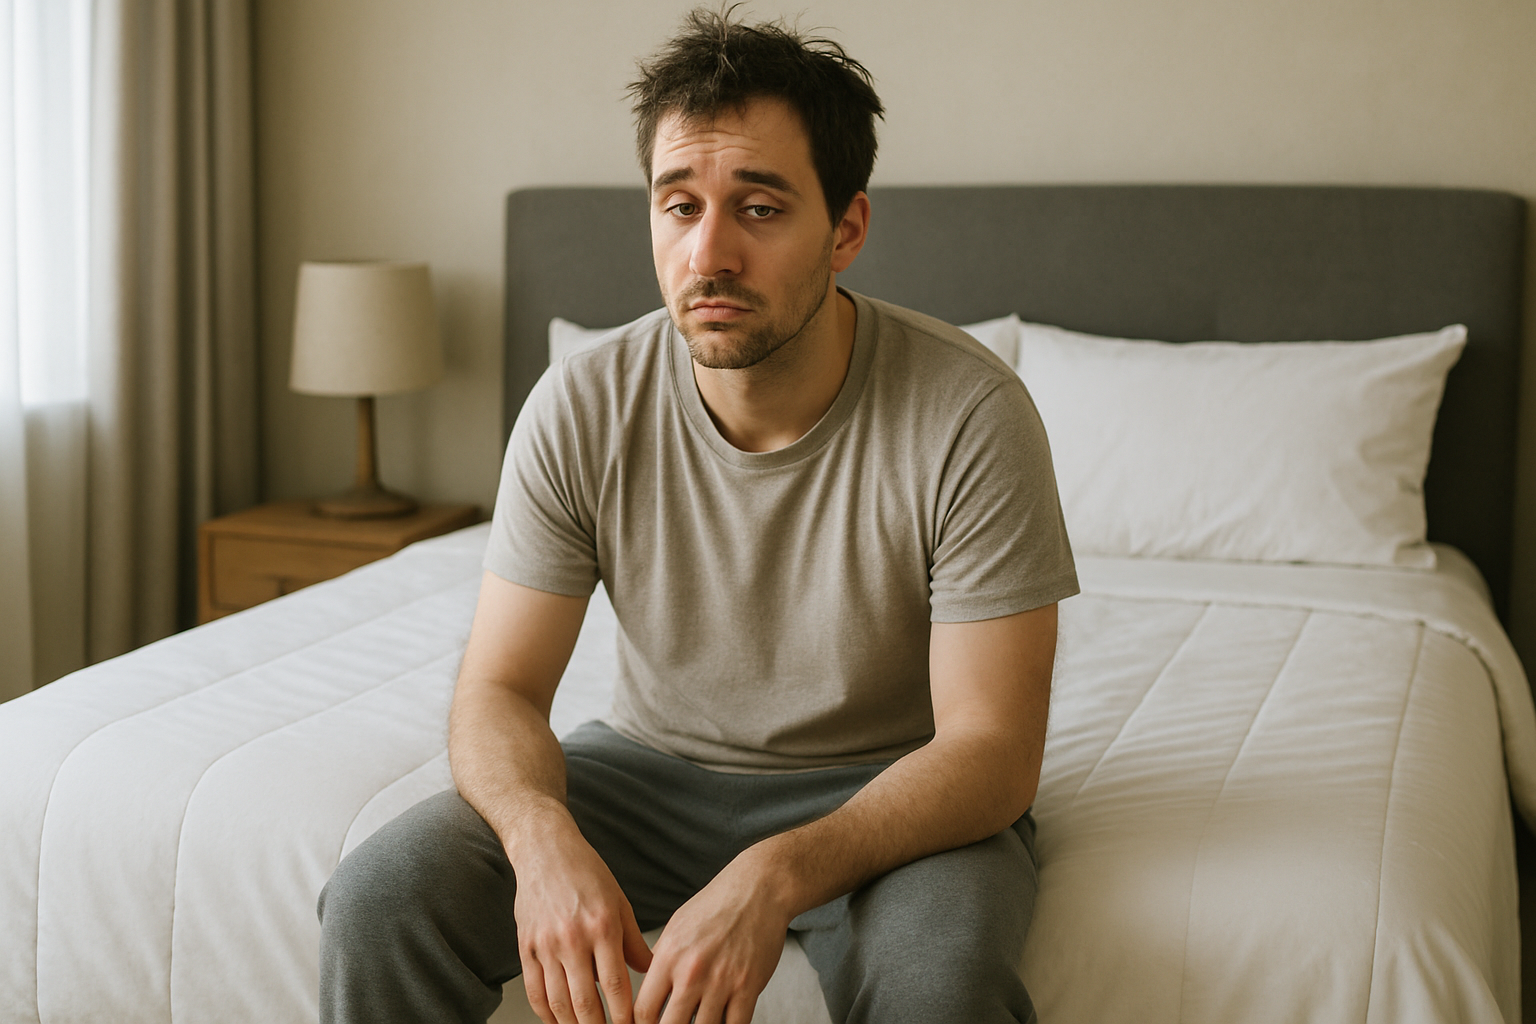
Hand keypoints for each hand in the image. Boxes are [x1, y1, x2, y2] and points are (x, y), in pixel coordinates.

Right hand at [513, 820, 653, 1023]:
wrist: (545, 849)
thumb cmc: (586, 872)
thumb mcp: (619, 902)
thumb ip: (633, 941)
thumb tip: (651, 971)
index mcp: (602, 926)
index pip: (617, 986)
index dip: (625, 1017)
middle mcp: (573, 938)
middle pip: (586, 1002)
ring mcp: (546, 944)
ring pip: (559, 1002)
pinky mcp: (525, 946)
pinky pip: (534, 990)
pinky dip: (546, 1013)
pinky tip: (558, 1021)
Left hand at [634, 853, 791, 1023]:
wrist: (757, 890)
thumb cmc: (715, 907)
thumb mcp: (676, 928)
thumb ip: (661, 962)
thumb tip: (647, 993)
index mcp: (669, 957)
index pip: (643, 1012)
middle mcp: (692, 972)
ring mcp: (722, 982)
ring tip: (698, 1022)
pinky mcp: (748, 987)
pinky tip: (722, 1021)